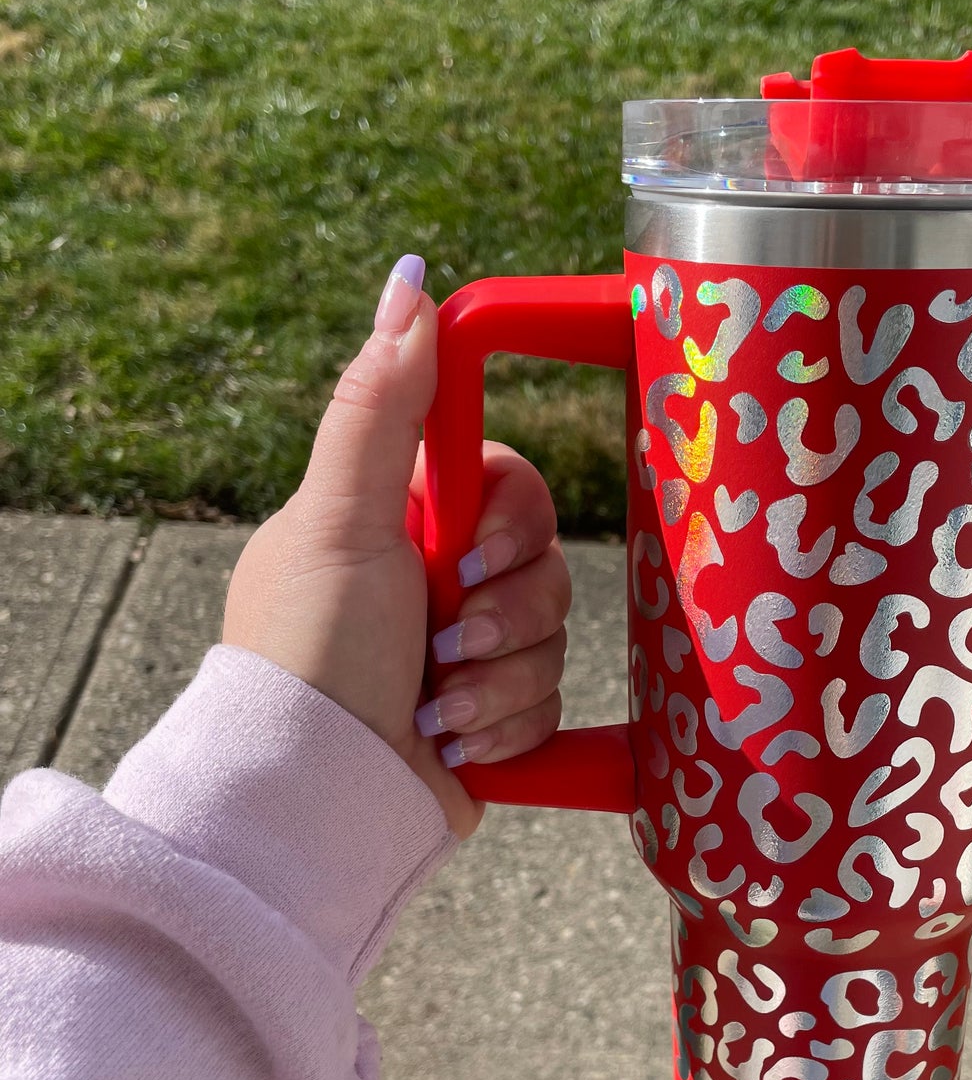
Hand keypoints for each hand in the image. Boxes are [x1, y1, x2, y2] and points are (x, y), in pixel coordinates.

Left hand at [223, 256, 570, 838]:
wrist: (319, 796)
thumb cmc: (311, 653)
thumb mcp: (340, 516)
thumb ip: (381, 402)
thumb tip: (410, 283)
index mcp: (397, 522)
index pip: (508, 484)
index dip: (509, 521)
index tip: (469, 553)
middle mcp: (432, 582)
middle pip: (542, 563)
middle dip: (503, 614)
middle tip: (445, 638)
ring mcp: (464, 654)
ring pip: (552, 640)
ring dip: (498, 680)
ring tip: (438, 710)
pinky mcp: (491, 721)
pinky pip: (549, 704)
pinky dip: (504, 729)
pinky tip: (452, 746)